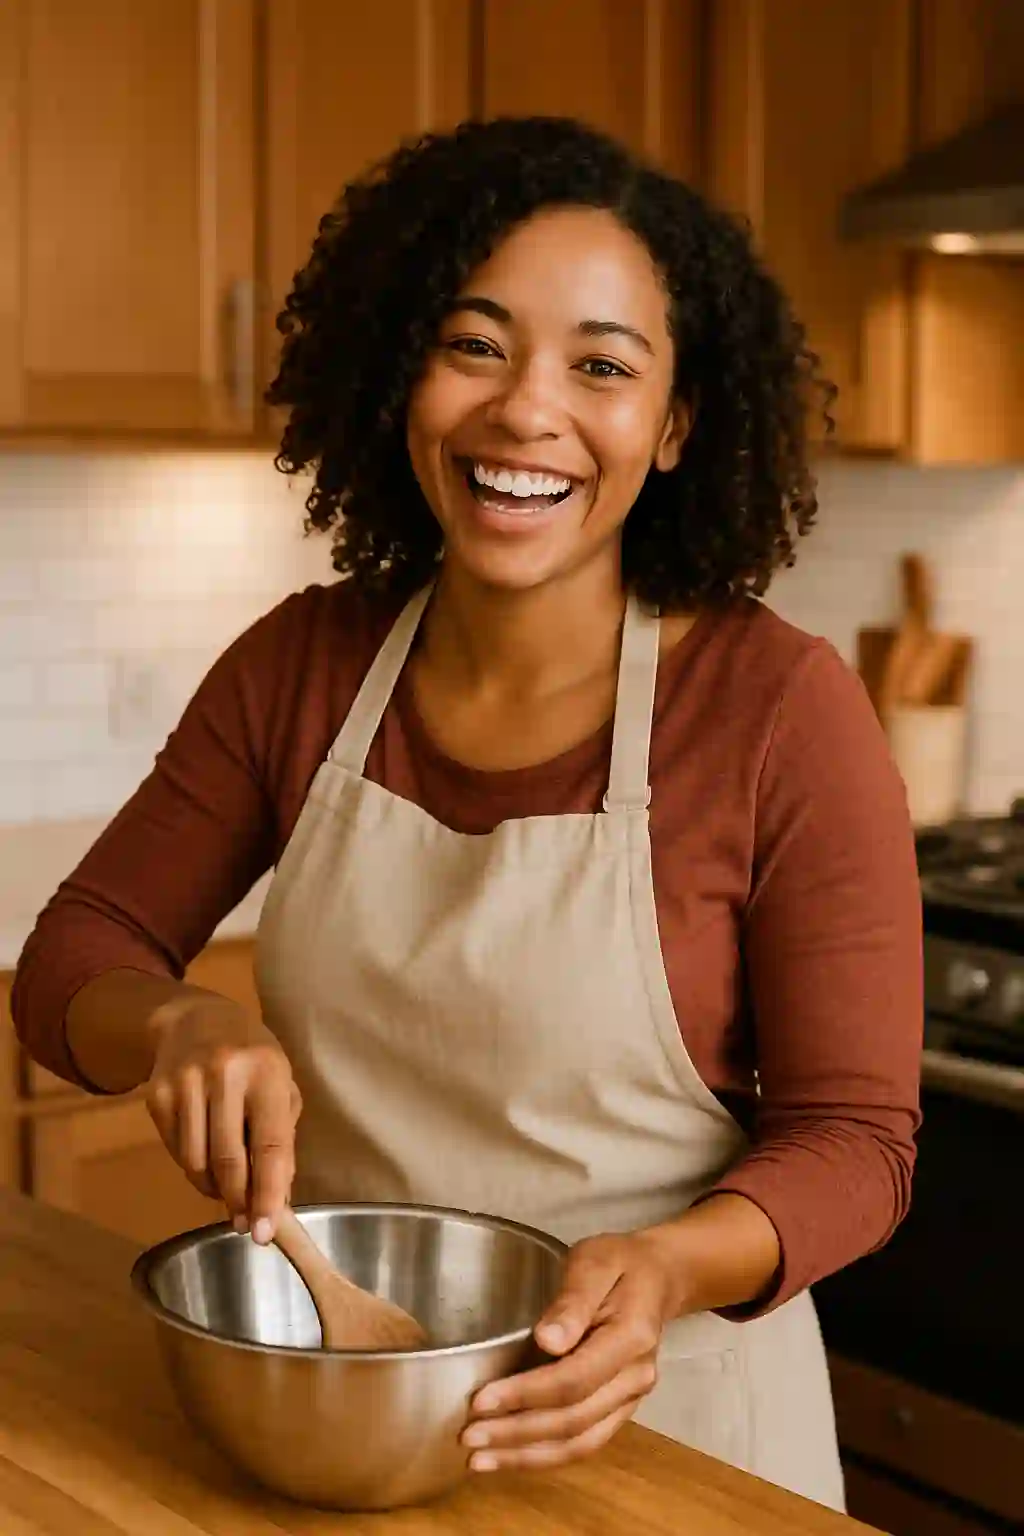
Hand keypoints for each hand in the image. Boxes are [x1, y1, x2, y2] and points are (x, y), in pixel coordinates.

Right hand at [144, 990, 300, 1243]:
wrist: (195, 1019)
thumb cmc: (252, 1058)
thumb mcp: (280, 1084)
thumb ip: (282, 1138)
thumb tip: (277, 1197)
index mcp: (266, 1070)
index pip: (270, 1144)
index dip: (269, 1193)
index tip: (267, 1231)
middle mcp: (224, 1074)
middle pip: (229, 1159)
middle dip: (239, 1201)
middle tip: (247, 1227)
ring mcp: (185, 1083)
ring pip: (197, 1163)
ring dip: (215, 1189)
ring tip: (229, 1189)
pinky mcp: (157, 1096)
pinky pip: (177, 1152)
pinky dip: (194, 1169)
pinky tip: (207, 1161)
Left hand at [460, 1228, 680, 1471]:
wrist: (657, 1277)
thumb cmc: (618, 1262)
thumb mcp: (595, 1262)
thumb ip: (573, 1299)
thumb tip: (546, 1340)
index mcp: (631, 1337)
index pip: (574, 1379)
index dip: (525, 1394)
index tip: (480, 1401)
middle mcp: (636, 1378)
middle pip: (573, 1420)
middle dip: (516, 1433)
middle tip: (467, 1437)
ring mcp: (631, 1399)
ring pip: (579, 1443)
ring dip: (526, 1456)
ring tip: (478, 1460)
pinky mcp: (619, 1410)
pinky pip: (584, 1443)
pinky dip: (544, 1455)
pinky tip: (509, 1456)